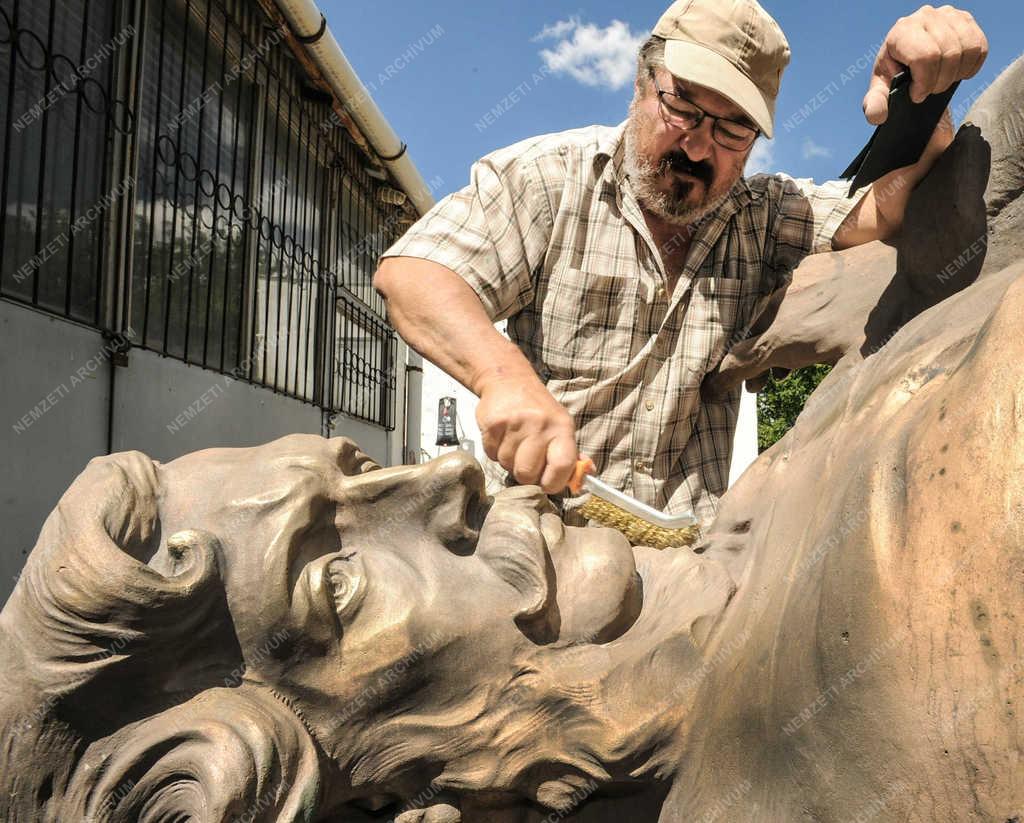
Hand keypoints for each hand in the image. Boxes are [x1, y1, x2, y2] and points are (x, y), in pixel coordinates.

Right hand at [475, 373, 577, 493]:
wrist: (509, 380)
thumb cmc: (539, 409)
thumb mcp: (561, 426)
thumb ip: (571, 454)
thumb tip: (584, 476)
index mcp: (562, 428)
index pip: (563, 466)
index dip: (553, 483)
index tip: (547, 484)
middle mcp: (540, 425)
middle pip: (528, 473)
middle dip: (525, 475)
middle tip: (526, 462)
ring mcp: (515, 423)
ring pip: (507, 465)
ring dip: (509, 461)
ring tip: (514, 444)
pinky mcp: (494, 423)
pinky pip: (491, 454)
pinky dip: (495, 451)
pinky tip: (502, 438)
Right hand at [701, 242, 899, 397]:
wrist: (914, 264)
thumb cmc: (892, 323)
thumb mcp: (862, 369)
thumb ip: (828, 400)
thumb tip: (807, 438)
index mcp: (786, 339)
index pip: (738, 363)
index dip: (722, 381)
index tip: (711, 394)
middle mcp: (780, 309)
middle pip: (752, 341)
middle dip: (753, 366)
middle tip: (763, 386)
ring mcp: (793, 284)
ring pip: (768, 318)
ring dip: (772, 340)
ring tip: (788, 361)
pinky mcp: (809, 267)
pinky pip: (787, 296)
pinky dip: (789, 316)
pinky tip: (810, 324)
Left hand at [863, 5, 987, 123]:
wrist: (910, 61)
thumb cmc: (895, 75)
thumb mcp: (881, 90)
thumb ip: (875, 104)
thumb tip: (876, 117)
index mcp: (901, 31)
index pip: (924, 56)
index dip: (925, 82)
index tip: (917, 95)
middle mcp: (925, 16)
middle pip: (947, 54)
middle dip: (940, 81)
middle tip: (930, 90)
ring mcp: (948, 15)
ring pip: (967, 49)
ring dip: (956, 74)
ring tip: (942, 81)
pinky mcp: (966, 20)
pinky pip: (980, 47)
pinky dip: (971, 66)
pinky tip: (957, 73)